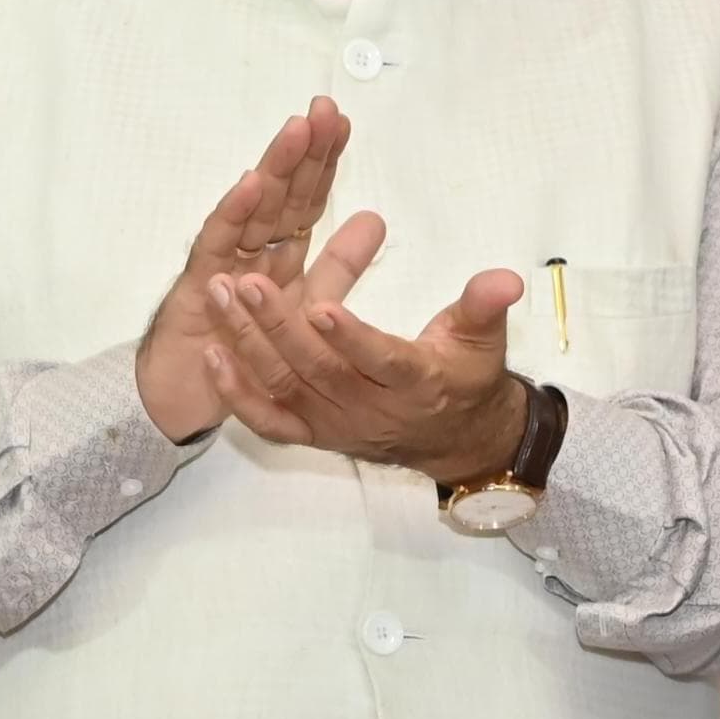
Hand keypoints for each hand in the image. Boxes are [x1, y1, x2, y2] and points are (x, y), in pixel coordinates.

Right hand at [138, 102, 351, 442]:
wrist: (191, 399)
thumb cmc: (244, 352)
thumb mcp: (307, 306)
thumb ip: (340, 267)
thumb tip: (377, 218)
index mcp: (280, 252)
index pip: (307, 200)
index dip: (325, 162)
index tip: (343, 122)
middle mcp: (252, 250)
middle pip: (282, 194)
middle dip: (303, 150)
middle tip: (323, 108)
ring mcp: (222, 264)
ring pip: (252, 210)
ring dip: (274, 169)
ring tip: (296, 132)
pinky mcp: (197, 287)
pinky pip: (216, 248)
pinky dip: (232, 216)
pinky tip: (250, 187)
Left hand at [202, 208, 526, 477]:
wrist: (453, 440)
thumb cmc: (464, 377)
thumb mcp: (483, 341)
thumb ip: (485, 307)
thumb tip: (508, 279)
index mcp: (415, 384)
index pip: (380, 361)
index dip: (350, 338)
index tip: (321, 304)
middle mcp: (369, 410)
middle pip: (317, 370)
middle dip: (278, 327)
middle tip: (246, 282)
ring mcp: (333, 424)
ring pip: (284, 386)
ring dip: (248, 344)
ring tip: (220, 295)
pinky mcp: (311, 432)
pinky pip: (268, 420)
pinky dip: (237, 395)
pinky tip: (211, 355)